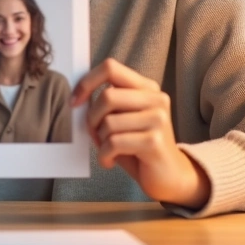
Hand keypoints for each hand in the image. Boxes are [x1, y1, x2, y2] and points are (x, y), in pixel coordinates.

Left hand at [71, 59, 210, 209]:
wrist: (169, 177)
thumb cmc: (138, 147)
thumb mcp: (124, 119)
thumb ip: (108, 104)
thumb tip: (77, 98)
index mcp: (147, 88)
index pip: (110, 68)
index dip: (87, 82)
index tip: (75, 101)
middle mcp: (156, 99)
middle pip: (107, 96)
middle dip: (92, 119)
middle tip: (94, 135)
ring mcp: (158, 119)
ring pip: (108, 122)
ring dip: (100, 140)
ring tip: (107, 149)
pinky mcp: (154, 142)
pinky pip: (114, 143)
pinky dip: (104, 155)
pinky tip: (109, 161)